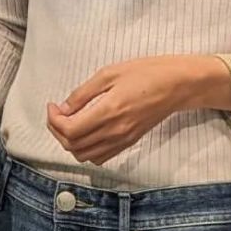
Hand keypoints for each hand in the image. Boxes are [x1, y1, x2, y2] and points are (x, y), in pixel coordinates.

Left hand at [47, 55, 227, 165]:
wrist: (178, 85)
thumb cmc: (146, 73)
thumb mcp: (109, 73)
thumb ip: (82, 94)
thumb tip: (63, 108)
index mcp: (109, 112)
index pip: (70, 131)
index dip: (54, 120)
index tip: (52, 106)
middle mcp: (115, 131)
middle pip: (73, 146)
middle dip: (57, 131)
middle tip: (56, 114)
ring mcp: (123, 140)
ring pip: (85, 155)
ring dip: (70, 142)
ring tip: (68, 122)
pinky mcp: (129, 142)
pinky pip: (100, 156)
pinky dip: (86, 149)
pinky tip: (85, 132)